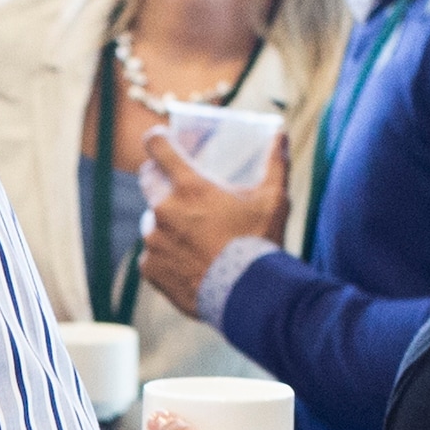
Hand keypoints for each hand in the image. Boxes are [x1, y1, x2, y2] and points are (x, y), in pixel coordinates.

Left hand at [131, 127, 284, 316]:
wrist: (247, 295)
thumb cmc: (260, 243)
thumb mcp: (273, 200)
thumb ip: (275, 164)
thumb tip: (281, 134)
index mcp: (189, 188)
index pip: (158, 147)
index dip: (157, 140)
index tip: (160, 140)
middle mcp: (164, 210)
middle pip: (147, 180)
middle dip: (159, 179)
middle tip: (179, 189)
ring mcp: (153, 240)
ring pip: (151, 221)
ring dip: (165, 222)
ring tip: (192, 236)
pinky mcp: (149, 268)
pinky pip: (151, 254)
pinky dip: (165, 255)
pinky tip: (187, 262)